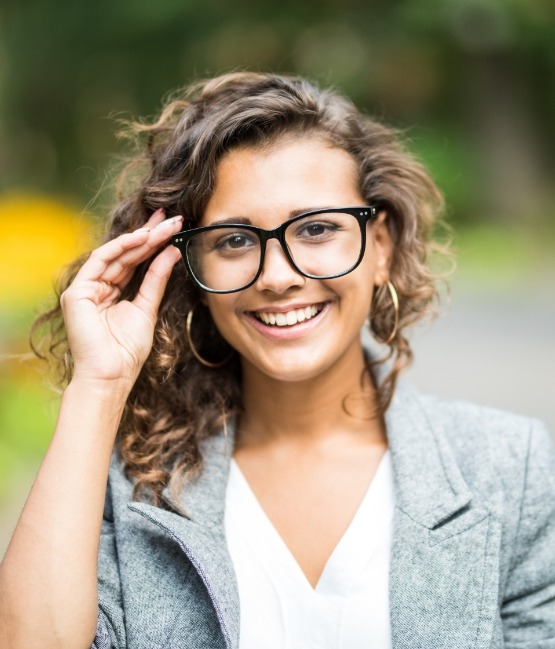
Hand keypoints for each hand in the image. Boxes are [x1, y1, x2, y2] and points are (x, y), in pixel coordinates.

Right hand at [60, 209, 183, 386]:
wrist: (112, 374)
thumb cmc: (127, 350)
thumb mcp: (148, 307)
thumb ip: (156, 279)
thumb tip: (172, 252)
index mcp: (112, 292)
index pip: (134, 261)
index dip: (153, 242)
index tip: (173, 226)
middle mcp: (98, 287)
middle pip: (126, 254)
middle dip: (150, 234)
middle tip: (172, 218)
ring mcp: (86, 289)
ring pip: (116, 255)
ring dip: (140, 238)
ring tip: (164, 226)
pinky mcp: (78, 293)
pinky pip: (100, 262)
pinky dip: (121, 247)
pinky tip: (141, 237)